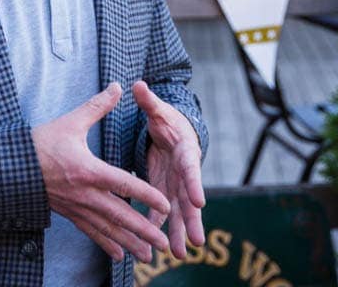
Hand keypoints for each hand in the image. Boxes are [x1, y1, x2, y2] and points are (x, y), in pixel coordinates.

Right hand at [31, 82, 170, 262]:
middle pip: (120, 215)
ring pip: (107, 229)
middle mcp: (85, 193)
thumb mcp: (70, 122)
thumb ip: (97, 106)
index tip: (165, 205)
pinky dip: (106, 244)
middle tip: (164, 246)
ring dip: (129, 243)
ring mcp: (76, 206)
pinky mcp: (68, 213)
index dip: (146, 195)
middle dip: (144, 231)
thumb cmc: (40, 142)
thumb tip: (117, 87)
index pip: (124, 184)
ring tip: (149, 257)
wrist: (10, 166)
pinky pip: (90, 232)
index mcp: (89, 170)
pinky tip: (119, 255)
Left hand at [132, 80, 205, 258]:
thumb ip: (149, 102)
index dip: (194, 184)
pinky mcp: (165, 193)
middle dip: (192, 220)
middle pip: (190, 200)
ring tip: (177, 253)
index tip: (199, 200)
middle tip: (196, 241)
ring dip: (178, 232)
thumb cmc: (168, 121)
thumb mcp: (159, 111)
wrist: (174, 134)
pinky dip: (160, 228)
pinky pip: (163, 214)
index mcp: (186, 153)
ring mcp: (176, 187)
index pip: (192, 169)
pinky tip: (154, 246)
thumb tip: (138, 84)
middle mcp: (184, 175)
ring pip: (179, 213)